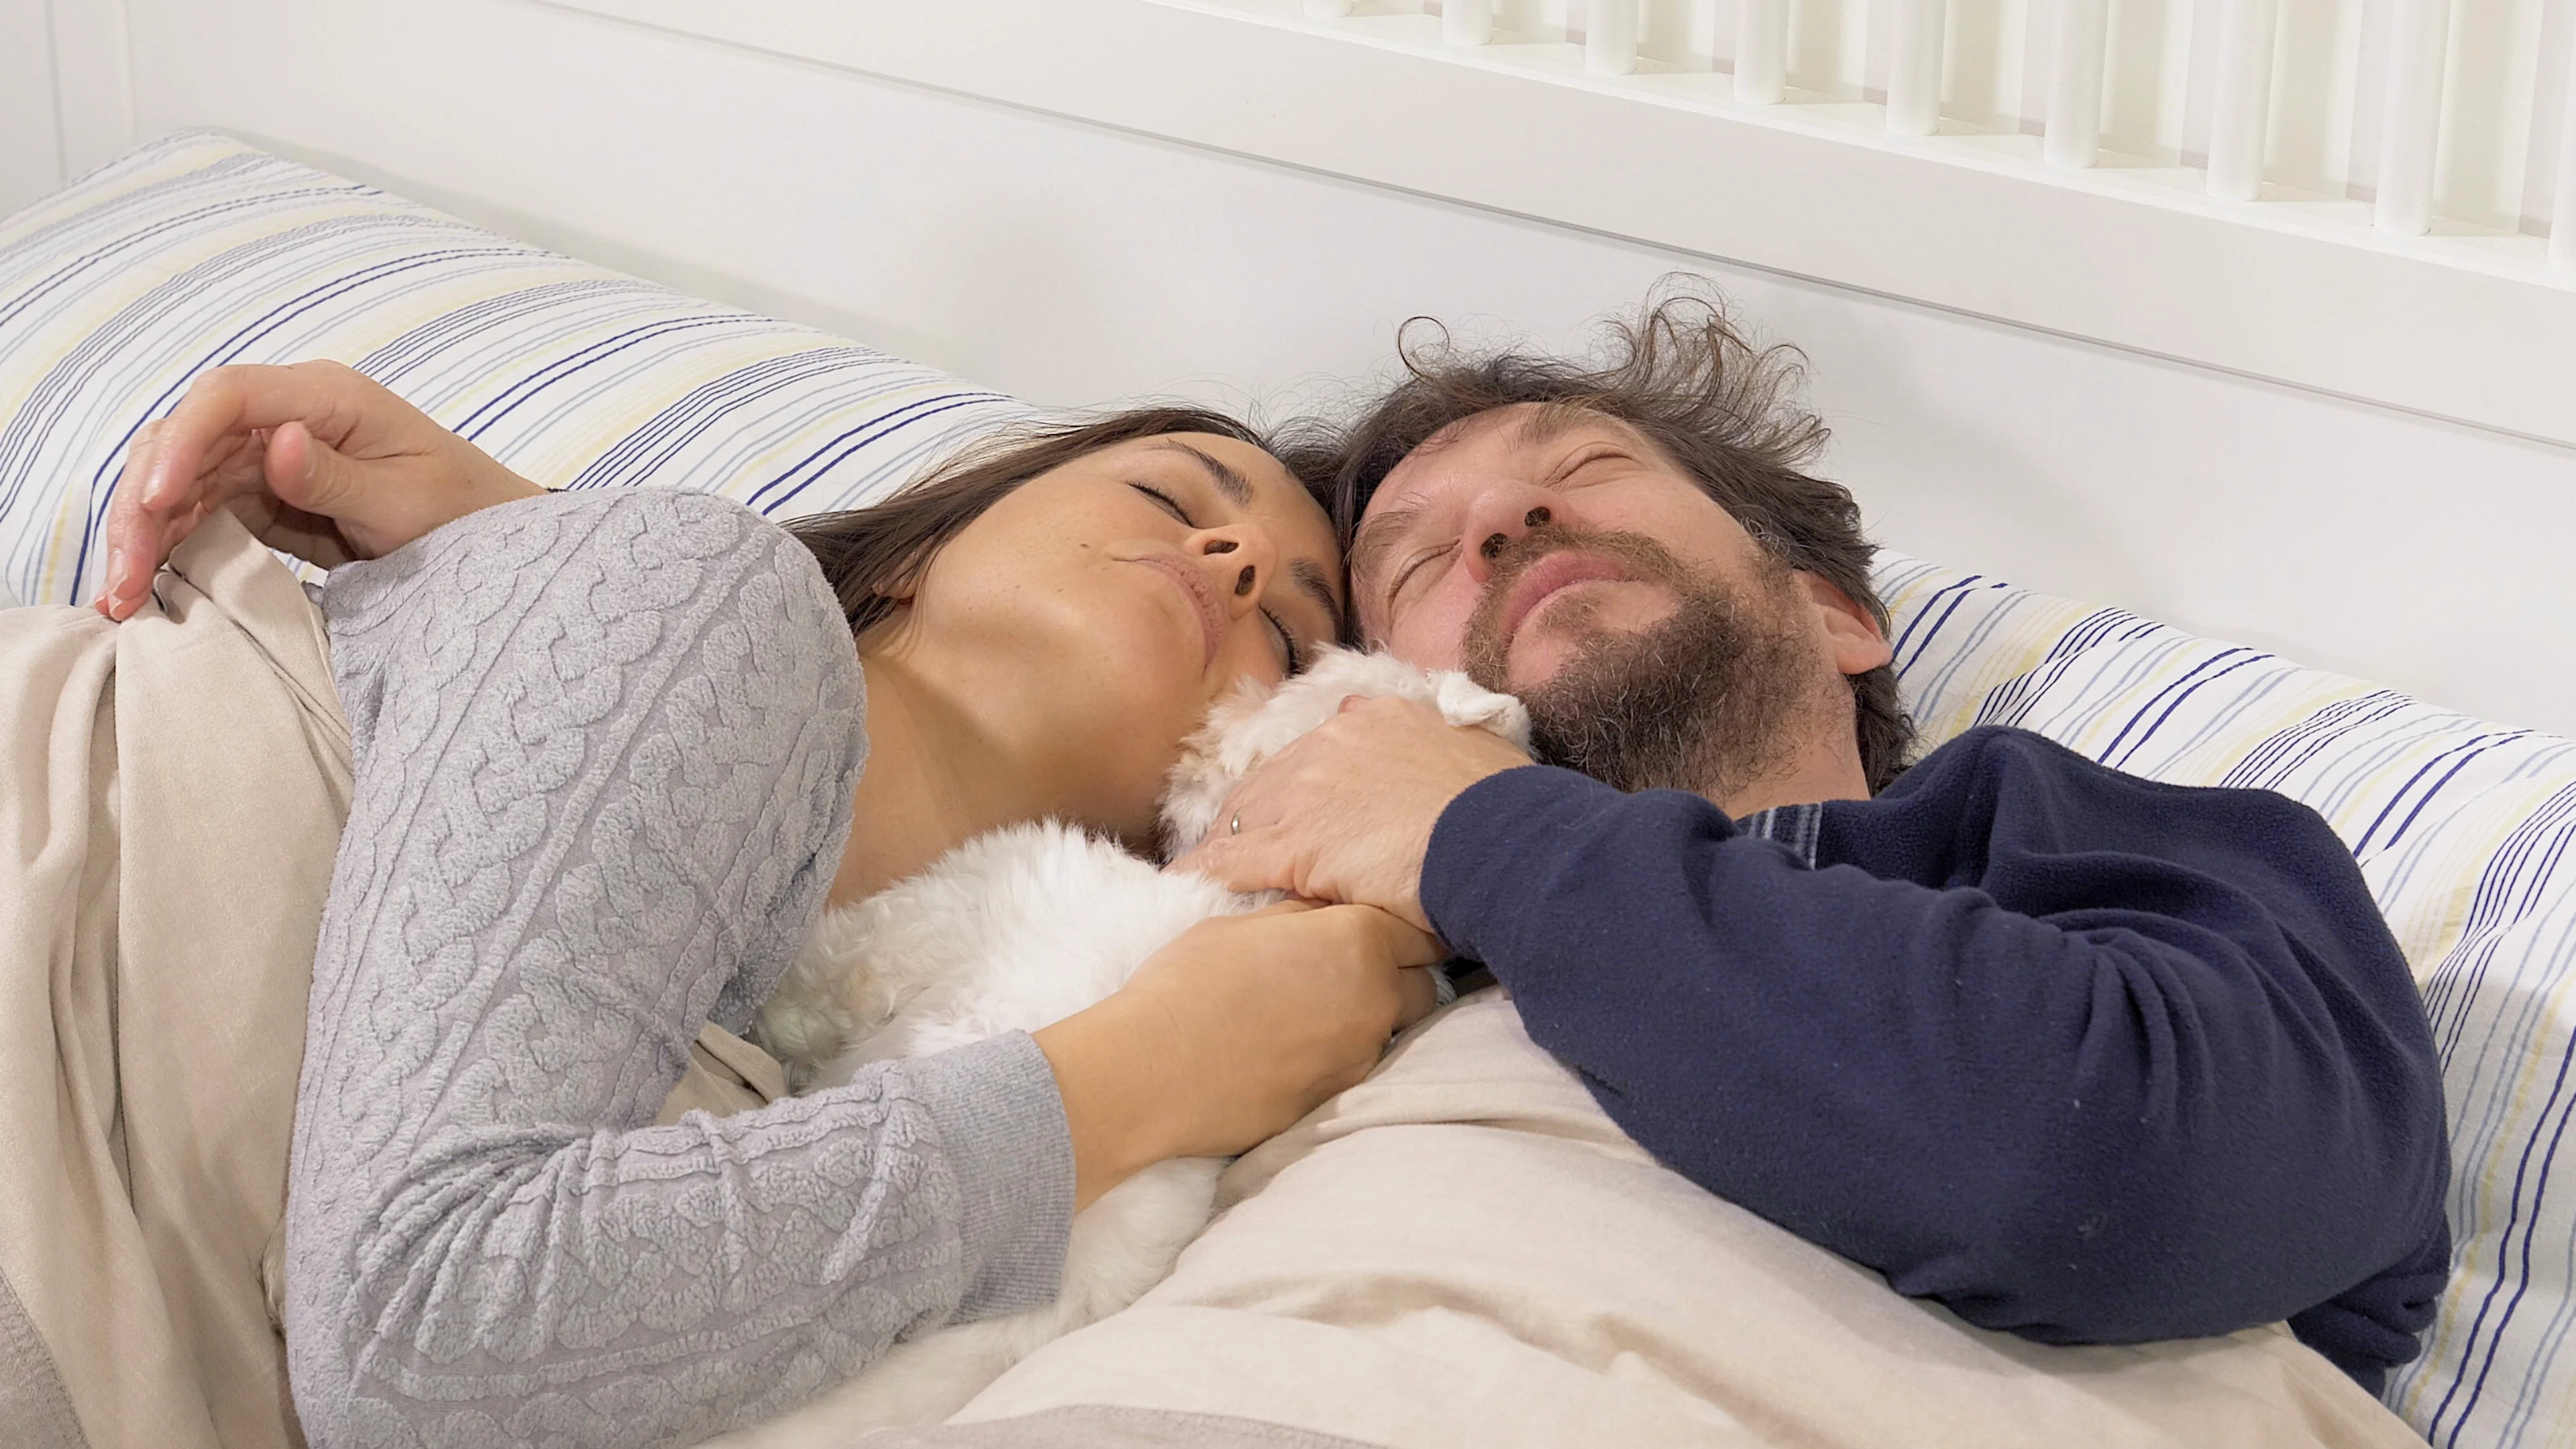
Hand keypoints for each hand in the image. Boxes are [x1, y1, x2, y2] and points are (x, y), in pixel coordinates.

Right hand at [92, 361, 547, 619]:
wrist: (491, 537)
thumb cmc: (463, 509)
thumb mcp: (406, 498)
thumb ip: (337, 474)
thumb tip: (278, 440)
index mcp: (324, 395)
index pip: (227, 397)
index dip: (180, 443)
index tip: (154, 502)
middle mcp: (284, 414)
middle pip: (183, 441)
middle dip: (142, 506)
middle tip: (124, 579)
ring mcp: (267, 453)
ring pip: (178, 481)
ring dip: (143, 536)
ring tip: (121, 600)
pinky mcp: (262, 495)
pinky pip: (199, 512)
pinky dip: (168, 548)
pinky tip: (143, 591)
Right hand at [1031, 900, 1440, 1207]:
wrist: (1151, 1070)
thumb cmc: (1189, 983)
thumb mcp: (1244, 925)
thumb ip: (1301, 919)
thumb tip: (1324, 915)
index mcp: (1360, 942)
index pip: (1421, 930)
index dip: (1404, 925)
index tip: (1385, 926)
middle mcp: (1377, 1000)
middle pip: (1423, 985)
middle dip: (1400, 975)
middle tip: (1353, 967)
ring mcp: (1361, 1055)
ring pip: (1391, 1028)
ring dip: (1368, 1016)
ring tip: (1315, 1009)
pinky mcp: (1336, 1098)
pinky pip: (1356, 1065)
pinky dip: (1338, 1052)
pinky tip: (1294, 1046)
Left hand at [1174, 696, 1533, 933]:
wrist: (1507, 844)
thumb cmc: (1509, 813)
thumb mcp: (1477, 757)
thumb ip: (1442, 748)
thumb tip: (1435, 745)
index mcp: (1379, 720)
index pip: (1317, 751)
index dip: (1300, 785)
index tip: (1292, 808)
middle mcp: (1336, 741)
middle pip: (1272, 778)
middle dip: (1250, 812)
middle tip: (1231, 842)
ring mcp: (1311, 788)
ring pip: (1247, 816)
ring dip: (1225, 843)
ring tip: (1202, 867)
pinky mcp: (1296, 841)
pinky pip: (1235, 858)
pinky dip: (1208, 871)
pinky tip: (1188, 885)